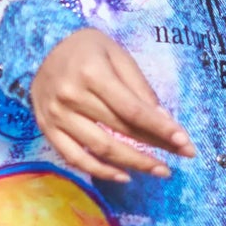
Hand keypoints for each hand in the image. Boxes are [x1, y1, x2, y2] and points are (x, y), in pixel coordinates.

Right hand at [30, 30, 194, 184]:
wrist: (42, 50)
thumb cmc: (87, 50)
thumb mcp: (117, 55)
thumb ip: (139, 87)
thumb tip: (164, 122)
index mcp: (92, 73)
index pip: (132, 109)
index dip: (159, 128)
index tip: (184, 142)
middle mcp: (71, 96)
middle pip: (120, 129)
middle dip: (154, 146)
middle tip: (181, 156)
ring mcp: (57, 115)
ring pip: (100, 148)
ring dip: (133, 163)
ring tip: (160, 170)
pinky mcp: (47, 129)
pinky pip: (75, 158)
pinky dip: (100, 171)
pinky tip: (124, 176)